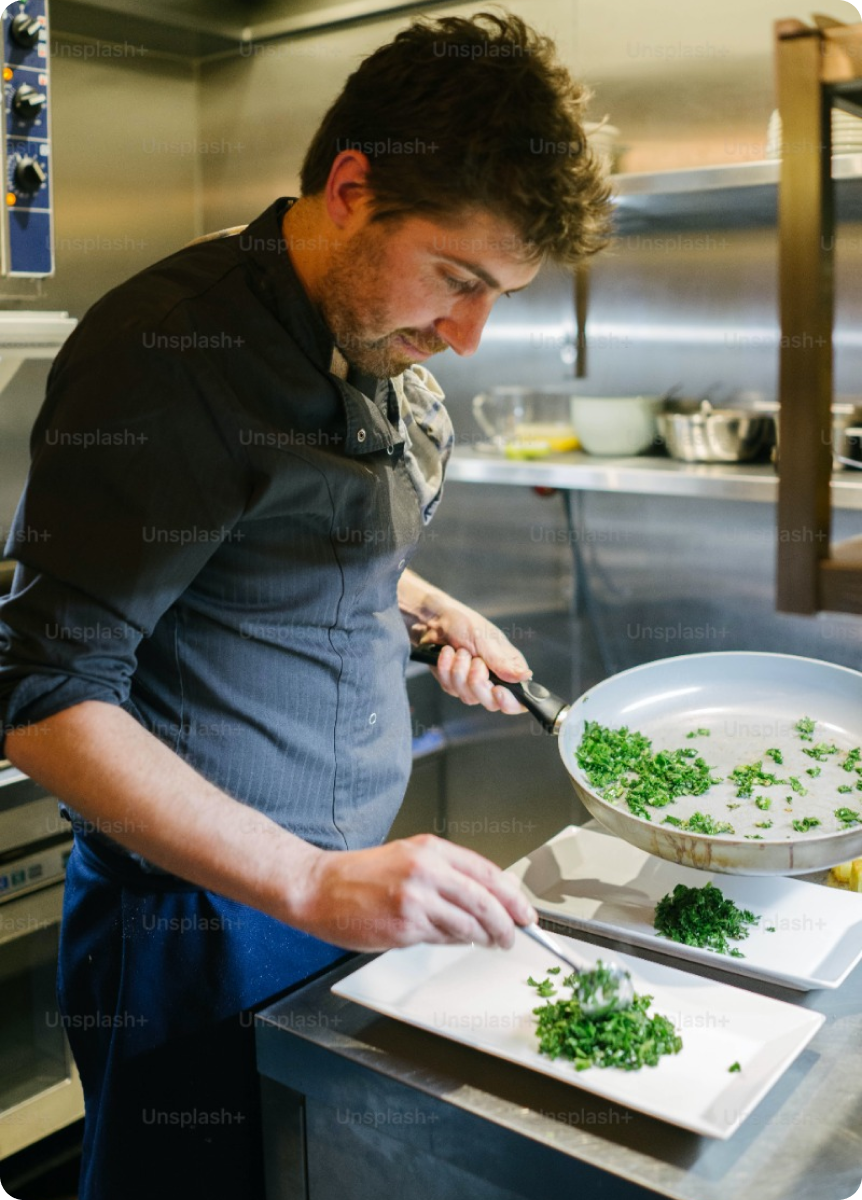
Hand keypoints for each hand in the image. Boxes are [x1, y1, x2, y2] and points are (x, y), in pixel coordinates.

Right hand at [295, 834, 536, 950]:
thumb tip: (487, 897)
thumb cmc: (361, 877)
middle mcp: (426, 870)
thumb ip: (447, 874)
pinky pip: (444, 938)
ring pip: (468, 924)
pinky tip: (455, 940)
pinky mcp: (406, 925)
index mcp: (430, 849)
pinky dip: (456, 942)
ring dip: (484, 937)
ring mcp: (416, 898)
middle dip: (506, 923)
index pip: (487, 872)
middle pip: (485, 900)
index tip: (525, 912)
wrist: (320, 888)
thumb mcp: (408, 859)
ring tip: (489, 942)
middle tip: (513, 935)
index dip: (512, 895)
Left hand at [417, 599, 530, 713]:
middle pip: (491, 703)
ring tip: (460, 650)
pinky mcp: (454, 685)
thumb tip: (525, 676)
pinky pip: (450, 688)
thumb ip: (503, 662)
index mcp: (509, 668)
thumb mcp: (486, 640)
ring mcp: (472, 685)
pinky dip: (446, 668)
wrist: (436, 619)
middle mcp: (493, 680)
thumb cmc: (465, 623)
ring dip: (460, 671)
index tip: (497, 690)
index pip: (518, 699)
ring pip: (468, 697)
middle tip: (474, 661)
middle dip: (478, 681)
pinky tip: (447, 653)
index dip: (509, 702)